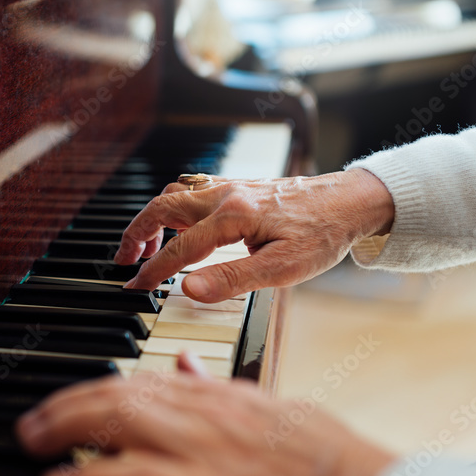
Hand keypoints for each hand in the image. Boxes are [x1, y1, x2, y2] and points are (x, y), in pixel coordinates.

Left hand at [16, 353, 394, 475]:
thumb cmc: (336, 470)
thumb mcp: (279, 411)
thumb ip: (227, 389)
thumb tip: (186, 364)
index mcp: (225, 396)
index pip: (146, 378)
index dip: (101, 387)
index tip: (75, 400)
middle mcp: (208, 414)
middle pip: (119, 392)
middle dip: (68, 404)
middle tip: (36, 421)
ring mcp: (204, 450)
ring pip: (116, 421)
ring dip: (64, 427)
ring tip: (32, 440)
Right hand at [114, 169, 393, 301]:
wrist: (351, 202)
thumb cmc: (323, 235)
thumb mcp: (282, 269)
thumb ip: (231, 280)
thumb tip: (188, 290)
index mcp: (232, 217)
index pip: (177, 248)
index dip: (152, 271)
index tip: (134, 288)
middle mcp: (224, 195)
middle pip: (161, 207)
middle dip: (135, 234)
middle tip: (123, 260)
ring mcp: (229, 186)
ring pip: (174, 194)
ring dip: (152, 218)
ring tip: (144, 245)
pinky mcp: (238, 185)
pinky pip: (192, 190)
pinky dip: (172, 207)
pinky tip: (178, 226)